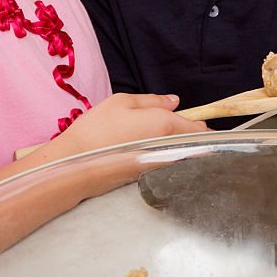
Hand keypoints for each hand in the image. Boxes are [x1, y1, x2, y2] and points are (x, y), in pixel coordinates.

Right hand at [60, 93, 208, 153]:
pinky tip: (149, 149)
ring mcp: (159, 164)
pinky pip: (166, 162)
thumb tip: (174, 101)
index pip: (197, 127)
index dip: (200, 122)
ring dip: (179, 145)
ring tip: (162, 137)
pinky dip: (165, 154)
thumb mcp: (122, 102)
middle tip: (182, 126)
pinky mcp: (148, 176)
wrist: (77, 163)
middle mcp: (167, 147)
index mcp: (165, 125)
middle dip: (191, 134)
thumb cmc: (98, 129)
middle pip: (191, 142)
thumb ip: (152, 100)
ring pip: (180, 154)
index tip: (197, 119)